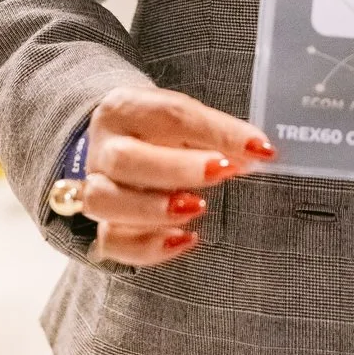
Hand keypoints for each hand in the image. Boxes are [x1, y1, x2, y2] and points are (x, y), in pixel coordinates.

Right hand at [81, 84, 276, 267]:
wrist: (122, 145)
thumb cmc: (161, 131)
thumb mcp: (187, 119)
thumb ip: (218, 134)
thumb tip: (259, 153)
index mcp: (124, 107)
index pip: (169, 115)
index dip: (217, 131)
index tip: (258, 149)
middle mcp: (102, 147)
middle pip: (125, 159)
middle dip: (177, 169)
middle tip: (222, 172)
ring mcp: (94, 188)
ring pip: (106, 201)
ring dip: (154, 209)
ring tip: (198, 208)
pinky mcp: (99, 225)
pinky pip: (111, 242)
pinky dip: (148, 246)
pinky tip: (184, 240)